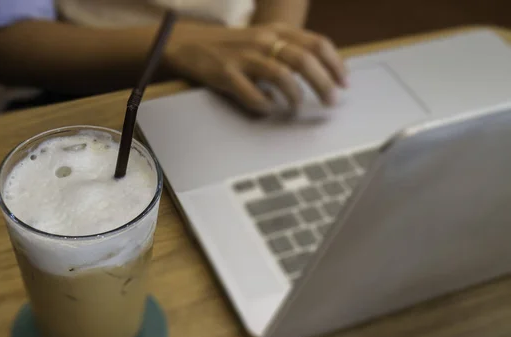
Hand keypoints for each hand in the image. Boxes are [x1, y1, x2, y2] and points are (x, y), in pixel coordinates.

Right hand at [165, 23, 347, 113]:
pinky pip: (252, 93)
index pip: (317, 43)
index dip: (335, 64)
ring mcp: (245, 56)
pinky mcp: (227, 73)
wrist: (190, 44)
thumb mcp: (264, 39)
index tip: (344, 83)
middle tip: (331, 101)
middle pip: (304, 60)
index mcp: (277, 30)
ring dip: (296, 95)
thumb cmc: (232, 46)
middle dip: (323, 83)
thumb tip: (320, 72)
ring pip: (282, 76)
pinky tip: (269, 108)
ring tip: (299, 107)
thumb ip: (289, 50)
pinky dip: (265, 104)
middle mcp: (264, 40)